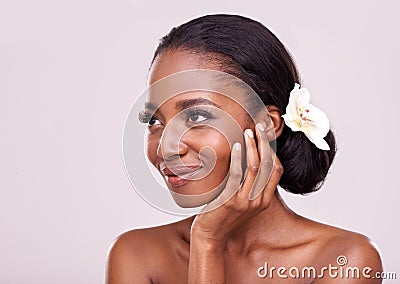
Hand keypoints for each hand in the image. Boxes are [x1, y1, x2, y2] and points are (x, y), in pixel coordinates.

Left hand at [190, 121, 283, 244]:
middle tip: (259, 126)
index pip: (277, 170)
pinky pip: (237, 175)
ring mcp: (245, 202)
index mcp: (264, 200)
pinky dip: (238, 158)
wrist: (209, 236)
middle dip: (265, 142)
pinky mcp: (230, 201)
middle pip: (269, 165)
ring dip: (253, 146)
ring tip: (248, 132)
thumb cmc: (223, 216)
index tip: (267, 134)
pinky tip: (237, 146)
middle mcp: (258, 201)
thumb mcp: (243, 201)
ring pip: (255, 168)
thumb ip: (250, 185)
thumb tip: (250, 160)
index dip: (274, 150)